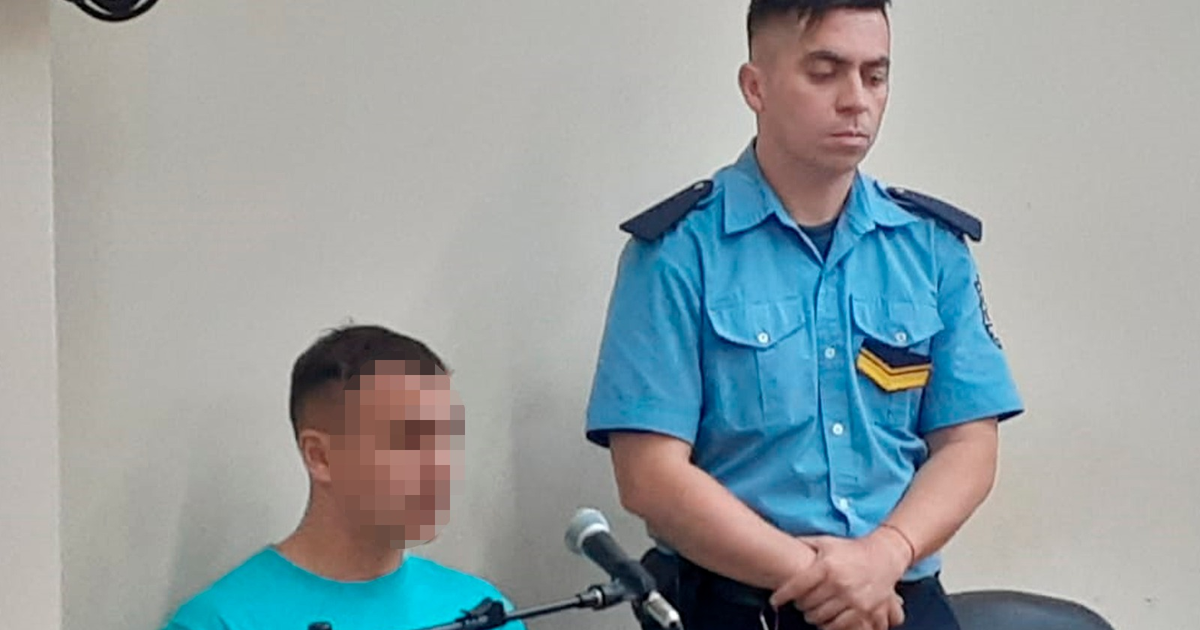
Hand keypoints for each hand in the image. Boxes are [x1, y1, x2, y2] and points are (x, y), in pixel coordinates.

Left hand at [769, 531, 911, 629]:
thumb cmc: (850, 550)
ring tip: (811, 609)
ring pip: (820, 618)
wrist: (883, 557)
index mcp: (827, 566)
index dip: (781, 596)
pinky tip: (825, 618)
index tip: (775, 600)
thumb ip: (803, 544)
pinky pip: (839, 626)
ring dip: (811, 616)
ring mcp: (853, 599)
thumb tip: (777, 543)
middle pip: (806, 605)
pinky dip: (828, 625)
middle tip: (798, 602)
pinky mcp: (864, 611)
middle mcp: (839, 584)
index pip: (796, 586)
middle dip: (798, 605)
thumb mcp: (826, 542)